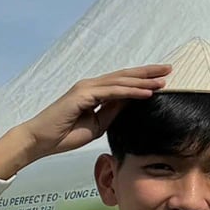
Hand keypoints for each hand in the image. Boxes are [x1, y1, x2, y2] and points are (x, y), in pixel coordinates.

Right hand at [0, 66, 171, 170]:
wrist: (39, 141)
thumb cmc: (63, 135)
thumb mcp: (96, 125)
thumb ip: (112, 113)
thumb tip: (130, 104)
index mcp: (92, 93)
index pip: (122, 83)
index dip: (142, 80)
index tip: (162, 79)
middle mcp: (90, 86)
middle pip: (124, 76)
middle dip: (148, 73)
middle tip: (169, 69)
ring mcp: (86, 88)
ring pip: (121, 81)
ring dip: (144, 81)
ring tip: (164, 80)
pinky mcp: (83, 95)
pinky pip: (113, 92)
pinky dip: (131, 92)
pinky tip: (146, 93)